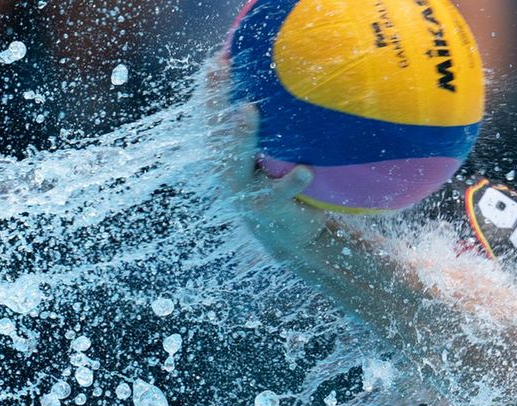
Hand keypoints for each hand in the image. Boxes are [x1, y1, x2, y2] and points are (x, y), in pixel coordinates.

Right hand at [202, 59, 329, 257]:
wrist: (288, 235)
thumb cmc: (280, 183)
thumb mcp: (272, 156)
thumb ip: (272, 129)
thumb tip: (290, 83)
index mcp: (226, 154)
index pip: (213, 116)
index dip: (210, 88)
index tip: (216, 59)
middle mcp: (227, 170)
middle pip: (215, 131)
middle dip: (213, 100)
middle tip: (221, 69)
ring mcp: (243, 191)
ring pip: (236, 163)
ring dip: (240, 136)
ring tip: (246, 110)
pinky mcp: (267, 208)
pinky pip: (278, 193)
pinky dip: (291, 182)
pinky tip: (305, 171)